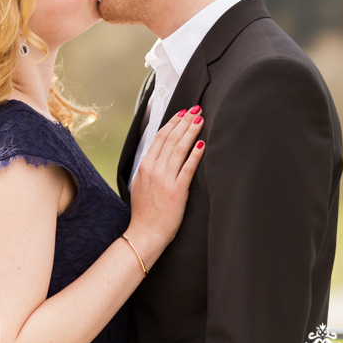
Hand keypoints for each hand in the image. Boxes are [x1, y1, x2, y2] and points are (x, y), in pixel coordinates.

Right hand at [127, 106, 205, 265]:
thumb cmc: (144, 212)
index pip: (159, 138)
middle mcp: (153, 169)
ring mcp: (165, 179)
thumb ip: (149, 169)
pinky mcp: (177, 190)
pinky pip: (187, 168)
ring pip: (179, 149)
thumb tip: (159, 156)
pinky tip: (202, 144)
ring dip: (190, 132)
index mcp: (144, 166)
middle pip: (170, 139)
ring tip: (200, 120)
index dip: (172, 123)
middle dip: (184, 121)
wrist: (145, 232)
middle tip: (195, 109)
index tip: (182, 113)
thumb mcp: (140, 184)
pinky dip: (195, 154)